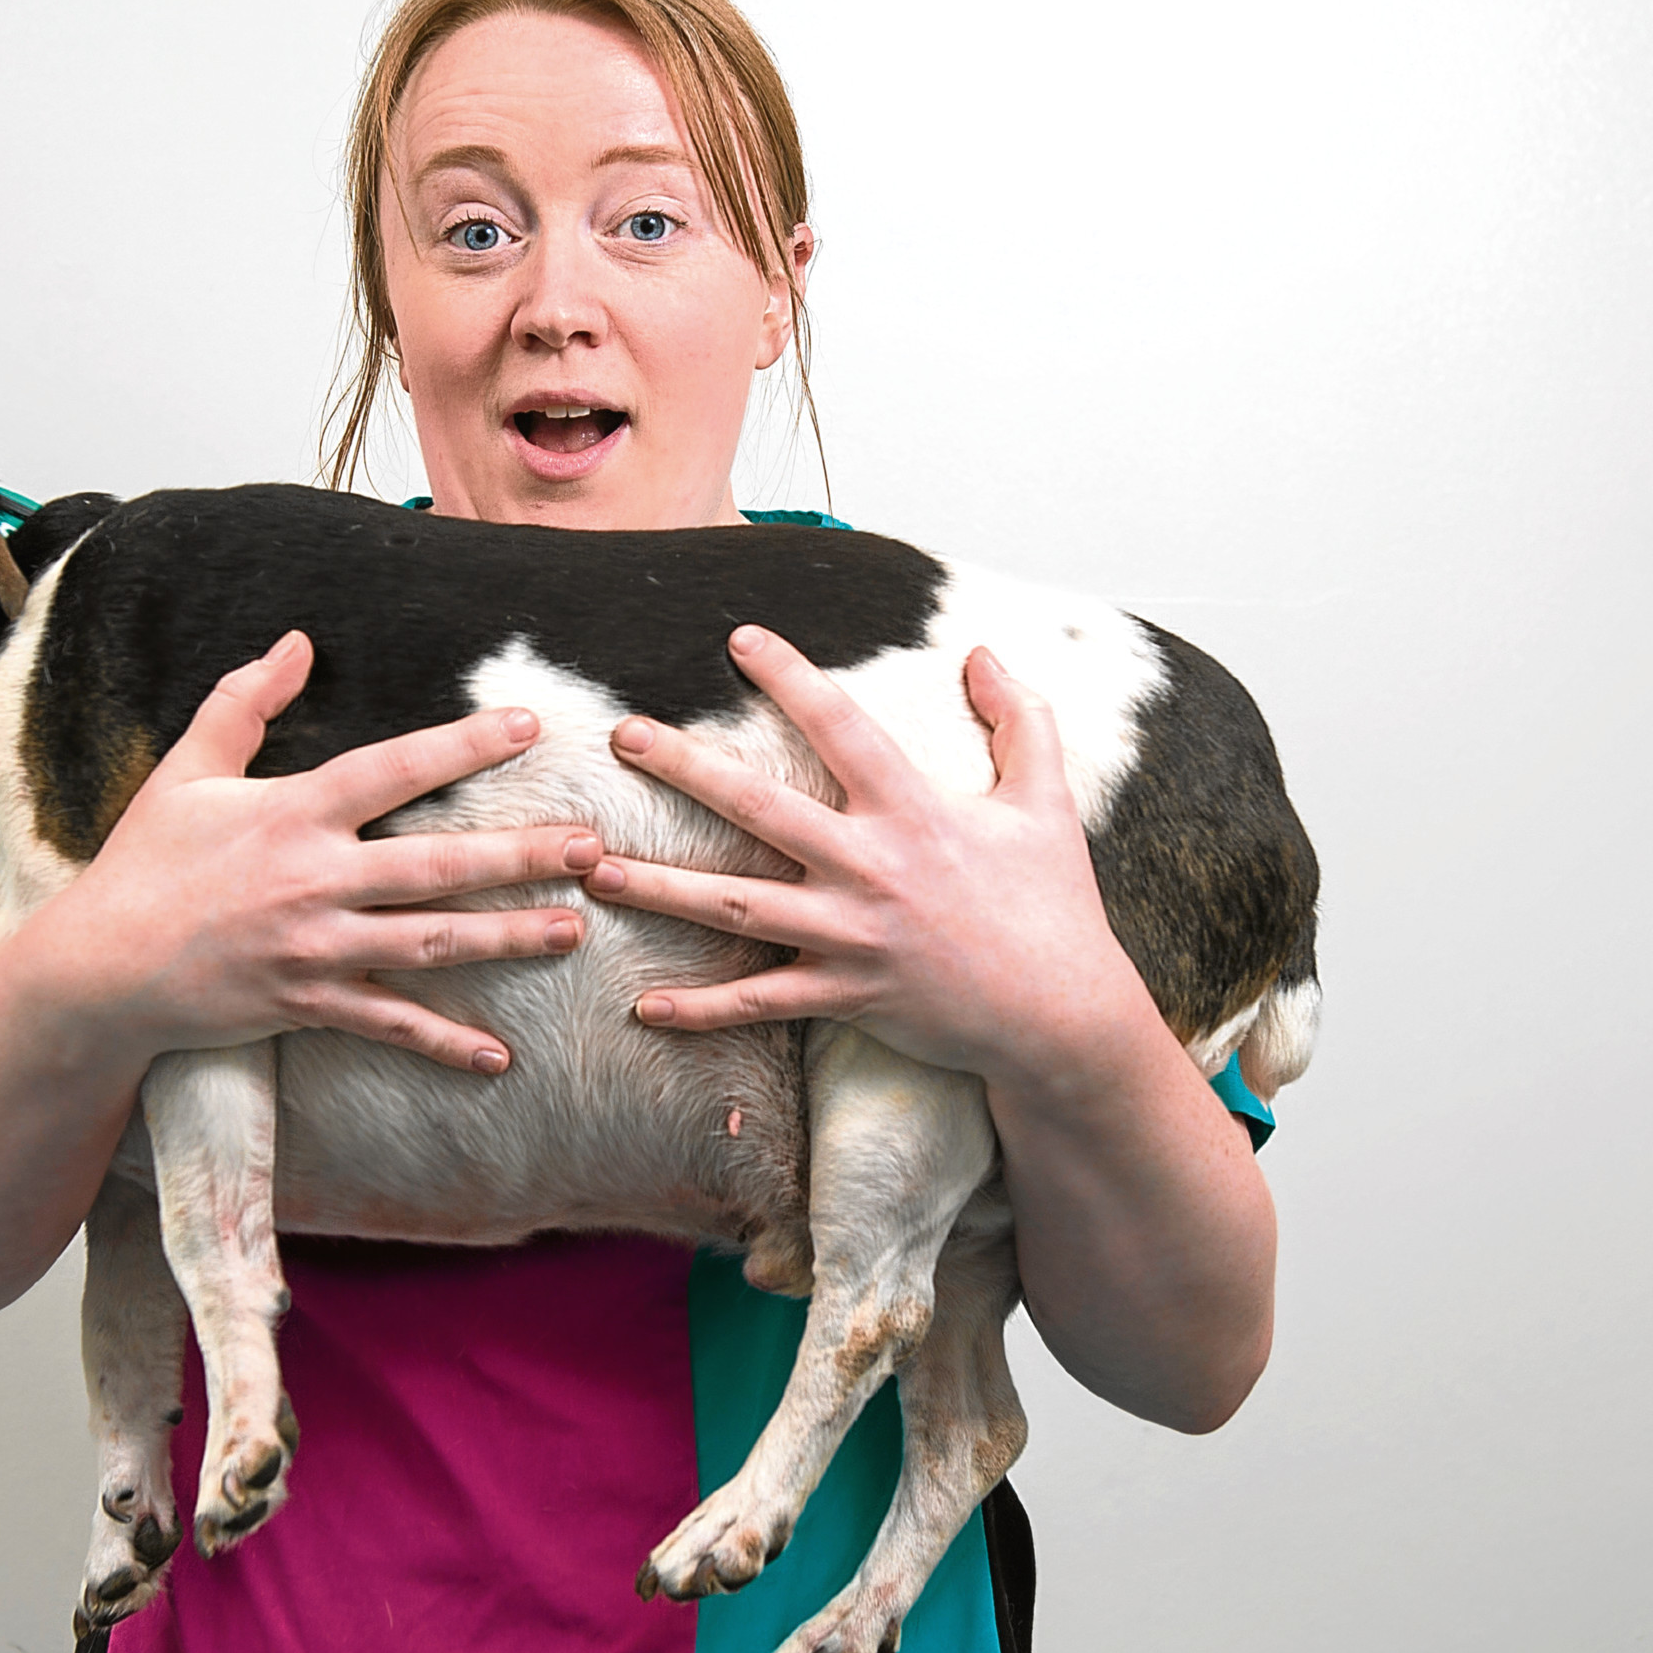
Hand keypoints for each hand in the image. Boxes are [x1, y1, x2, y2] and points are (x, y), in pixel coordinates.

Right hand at [12, 630, 601, 1073]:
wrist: (97, 970)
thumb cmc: (144, 862)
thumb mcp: (186, 770)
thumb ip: (244, 701)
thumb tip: (296, 640)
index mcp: (292, 813)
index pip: (394, 769)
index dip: (463, 746)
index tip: (529, 728)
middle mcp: (314, 880)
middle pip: (436, 866)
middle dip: (519, 857)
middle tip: (590, 847)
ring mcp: (315, 949)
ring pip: (430, 943)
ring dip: (506, 938)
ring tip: (572, 930)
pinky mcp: (307, 1004)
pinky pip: (387, 1024)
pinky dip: (442, 1042)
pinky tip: (498, 1055)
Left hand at [582, 626, 1154, 1087]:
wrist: (1059, 1014)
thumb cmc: (1052, 903)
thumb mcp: (1047, 801)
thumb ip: (1021, 718)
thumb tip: (983, 652)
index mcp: (914, 811)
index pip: (841, 727)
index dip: (790, 677)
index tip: (739, 638)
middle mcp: (871, 868)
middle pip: (760, 809)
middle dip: (685, 768)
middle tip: (623, 735)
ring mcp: (851, 936)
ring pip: (736, 907)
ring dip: (659, 888)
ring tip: (592, 870)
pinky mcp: (845, 996)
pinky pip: (759, 1004)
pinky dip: (702, 1010)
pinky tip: (645, 1006)